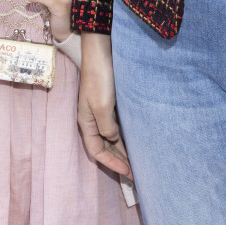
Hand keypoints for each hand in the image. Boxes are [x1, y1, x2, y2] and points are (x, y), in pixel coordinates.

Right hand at [78, 33, 131, 177]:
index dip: (111, 163)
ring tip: (138, 160)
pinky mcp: (110, 102)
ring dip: (123, 149)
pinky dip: (125, 135)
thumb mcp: (102, 107)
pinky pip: (117, 125)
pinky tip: (136, 139)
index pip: (96, 151)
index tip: (127, 172)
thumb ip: (107, 128)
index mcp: (87, 122)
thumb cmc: (100, 79)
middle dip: (117, 160)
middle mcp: (93, 119)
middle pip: (104, 146)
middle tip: (135, 172)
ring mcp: (101, 110)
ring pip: (112, 136)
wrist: (101, 52)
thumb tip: (113, 139)